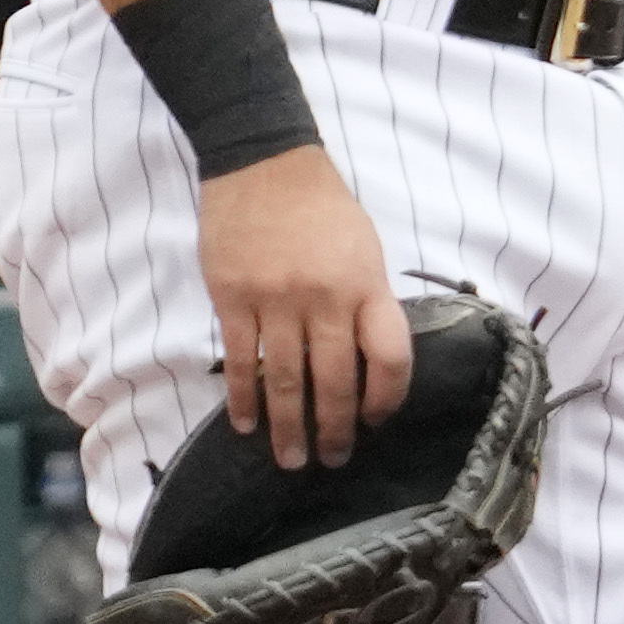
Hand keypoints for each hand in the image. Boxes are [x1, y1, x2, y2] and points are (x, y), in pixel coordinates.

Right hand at [197, 149, 413, 467]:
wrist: (265, 164)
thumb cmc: (324, 210)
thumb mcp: (367, 250)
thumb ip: (369, 304)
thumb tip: (369, 366)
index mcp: (366, 286)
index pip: (389, 357)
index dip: (387, 397)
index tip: (377, 420)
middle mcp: (324, 299)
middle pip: (334, 381)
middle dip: (335, 430)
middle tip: (332, 459)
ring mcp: (276, 300)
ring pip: (284, 381)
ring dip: (288, 427)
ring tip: (291, 459)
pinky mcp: (233, 298)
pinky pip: (241, 360)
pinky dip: (242, 398)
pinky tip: (245, 423)